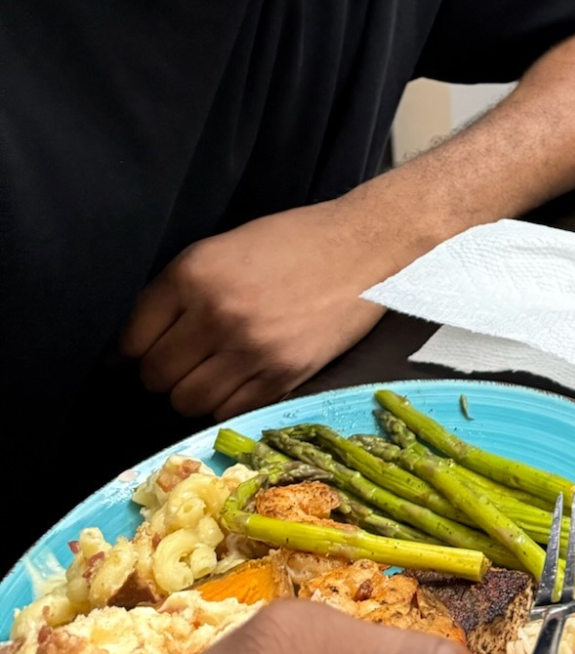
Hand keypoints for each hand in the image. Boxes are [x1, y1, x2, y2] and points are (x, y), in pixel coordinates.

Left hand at [121, 198, 396, 419]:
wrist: (364, 247)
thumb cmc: (293, 241)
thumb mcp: (224, 248)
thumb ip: (179, 292)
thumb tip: (133, 344)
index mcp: (194, 274)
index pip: (132, 339)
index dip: (133, 350)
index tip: (144, 351)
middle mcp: (217, 314)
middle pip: (155, 376)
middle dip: (160, 373)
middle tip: (180, 361)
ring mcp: (251, 349)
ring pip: (187, 401)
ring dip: (191, 391)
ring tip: (210, 371)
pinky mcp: (282, 375)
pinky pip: (228, 411)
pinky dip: (224, 402)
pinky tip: (237, 379)